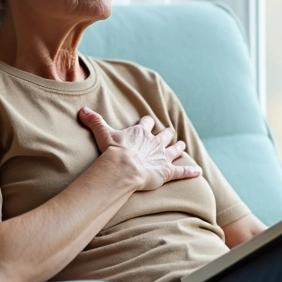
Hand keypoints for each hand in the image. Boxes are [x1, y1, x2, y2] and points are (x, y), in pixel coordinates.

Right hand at [79, 107, 201, 190]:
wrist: (125, 166)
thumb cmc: (114, 151)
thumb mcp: (103, 134)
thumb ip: (94, 122)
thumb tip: (82, 110)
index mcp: (140, 133)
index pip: (146, 123)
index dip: (146, 123)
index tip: (147, 121)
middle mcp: (154, 143)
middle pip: (164, 135)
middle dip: (166, 135)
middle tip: (169, 133)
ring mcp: (162, 157)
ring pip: (174, 150)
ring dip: (178, 148)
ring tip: (182, 146)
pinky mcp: (167, 172)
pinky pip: (182, 171)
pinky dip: (191, 171)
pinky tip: (198, 171)